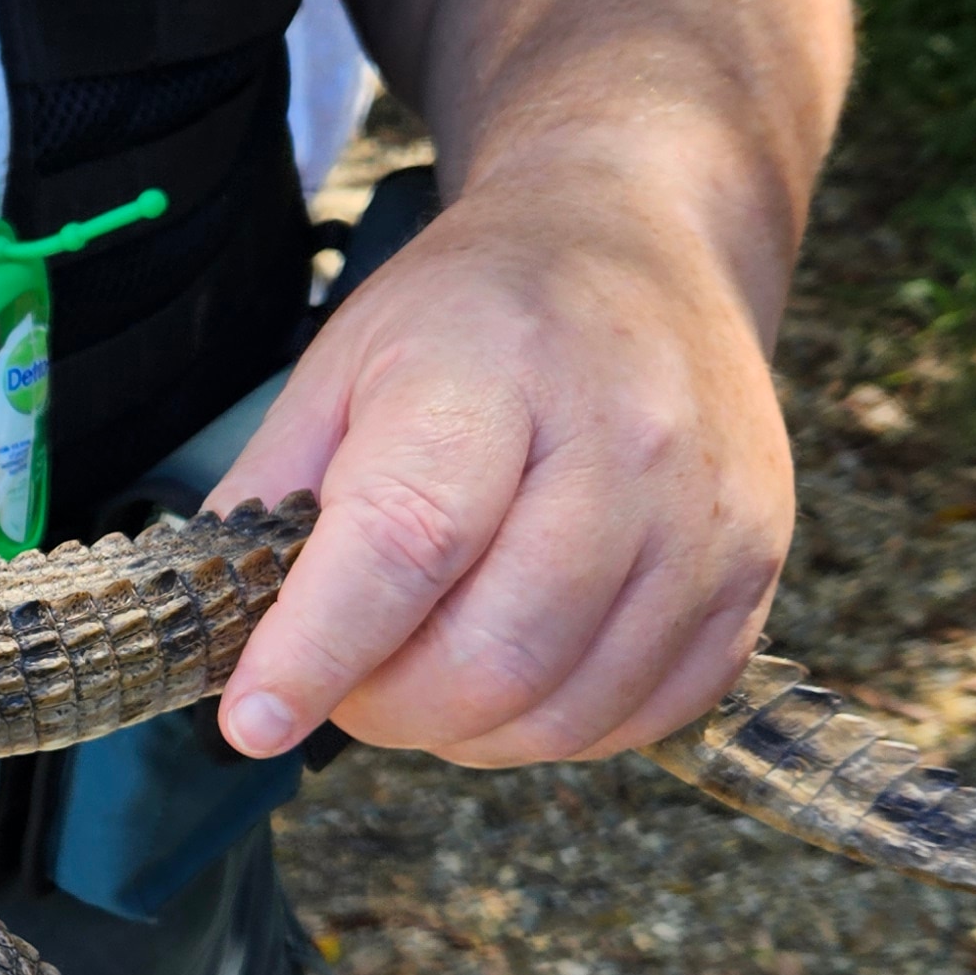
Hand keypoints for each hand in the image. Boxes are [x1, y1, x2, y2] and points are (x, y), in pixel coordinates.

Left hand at [209, 172, 795, 767]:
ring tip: (425, 671)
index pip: (405, 544)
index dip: (320, 652)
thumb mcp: (342, 365)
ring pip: (565, 710)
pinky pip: (644, 716)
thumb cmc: (476, 312)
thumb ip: (271, 500)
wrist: (643, 243)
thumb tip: (219, 633)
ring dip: (465, 731)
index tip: (250, 720)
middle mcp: (623, 446)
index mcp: (493, 376)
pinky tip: (515, 672)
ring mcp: (706, 517)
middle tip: (346, 678)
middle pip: (491, 657)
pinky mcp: (755, 571)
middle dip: (387, 707)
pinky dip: (556, 728)